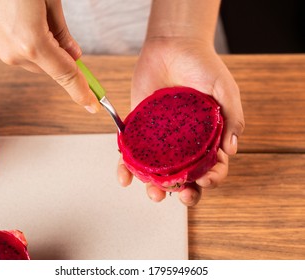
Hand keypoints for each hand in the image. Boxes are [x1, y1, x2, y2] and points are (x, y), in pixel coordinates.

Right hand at [0, 0, 99, 112]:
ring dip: (43, 50)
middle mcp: (12, 54)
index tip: (94, 105)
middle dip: (61, 58)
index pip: (66, 76)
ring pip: (33, 61)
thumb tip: (73, 54)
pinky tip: (22, 20)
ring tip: (34, 17)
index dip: (83, 92)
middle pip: (50, 68)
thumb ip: (62, 32)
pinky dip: (27, 44)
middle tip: (64, 40)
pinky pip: (17, 53)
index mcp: (32, 44)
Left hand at [117, 37, 244, 205]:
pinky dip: (127, 167)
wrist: (173, 45)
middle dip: (184, 192)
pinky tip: (125, 177)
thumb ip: (233, 118)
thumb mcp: (225, 90)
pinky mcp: (140, 130)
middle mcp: (185, 143)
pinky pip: (132, 153)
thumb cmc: (203, 65)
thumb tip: (232, 150)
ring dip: (155, 187)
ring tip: (154, 193)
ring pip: (158, 171)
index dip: (211, 179)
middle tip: (181, 194)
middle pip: (185, 176)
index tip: (205, 179)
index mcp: (208, 138)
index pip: (212, 167)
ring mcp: (161, 139)